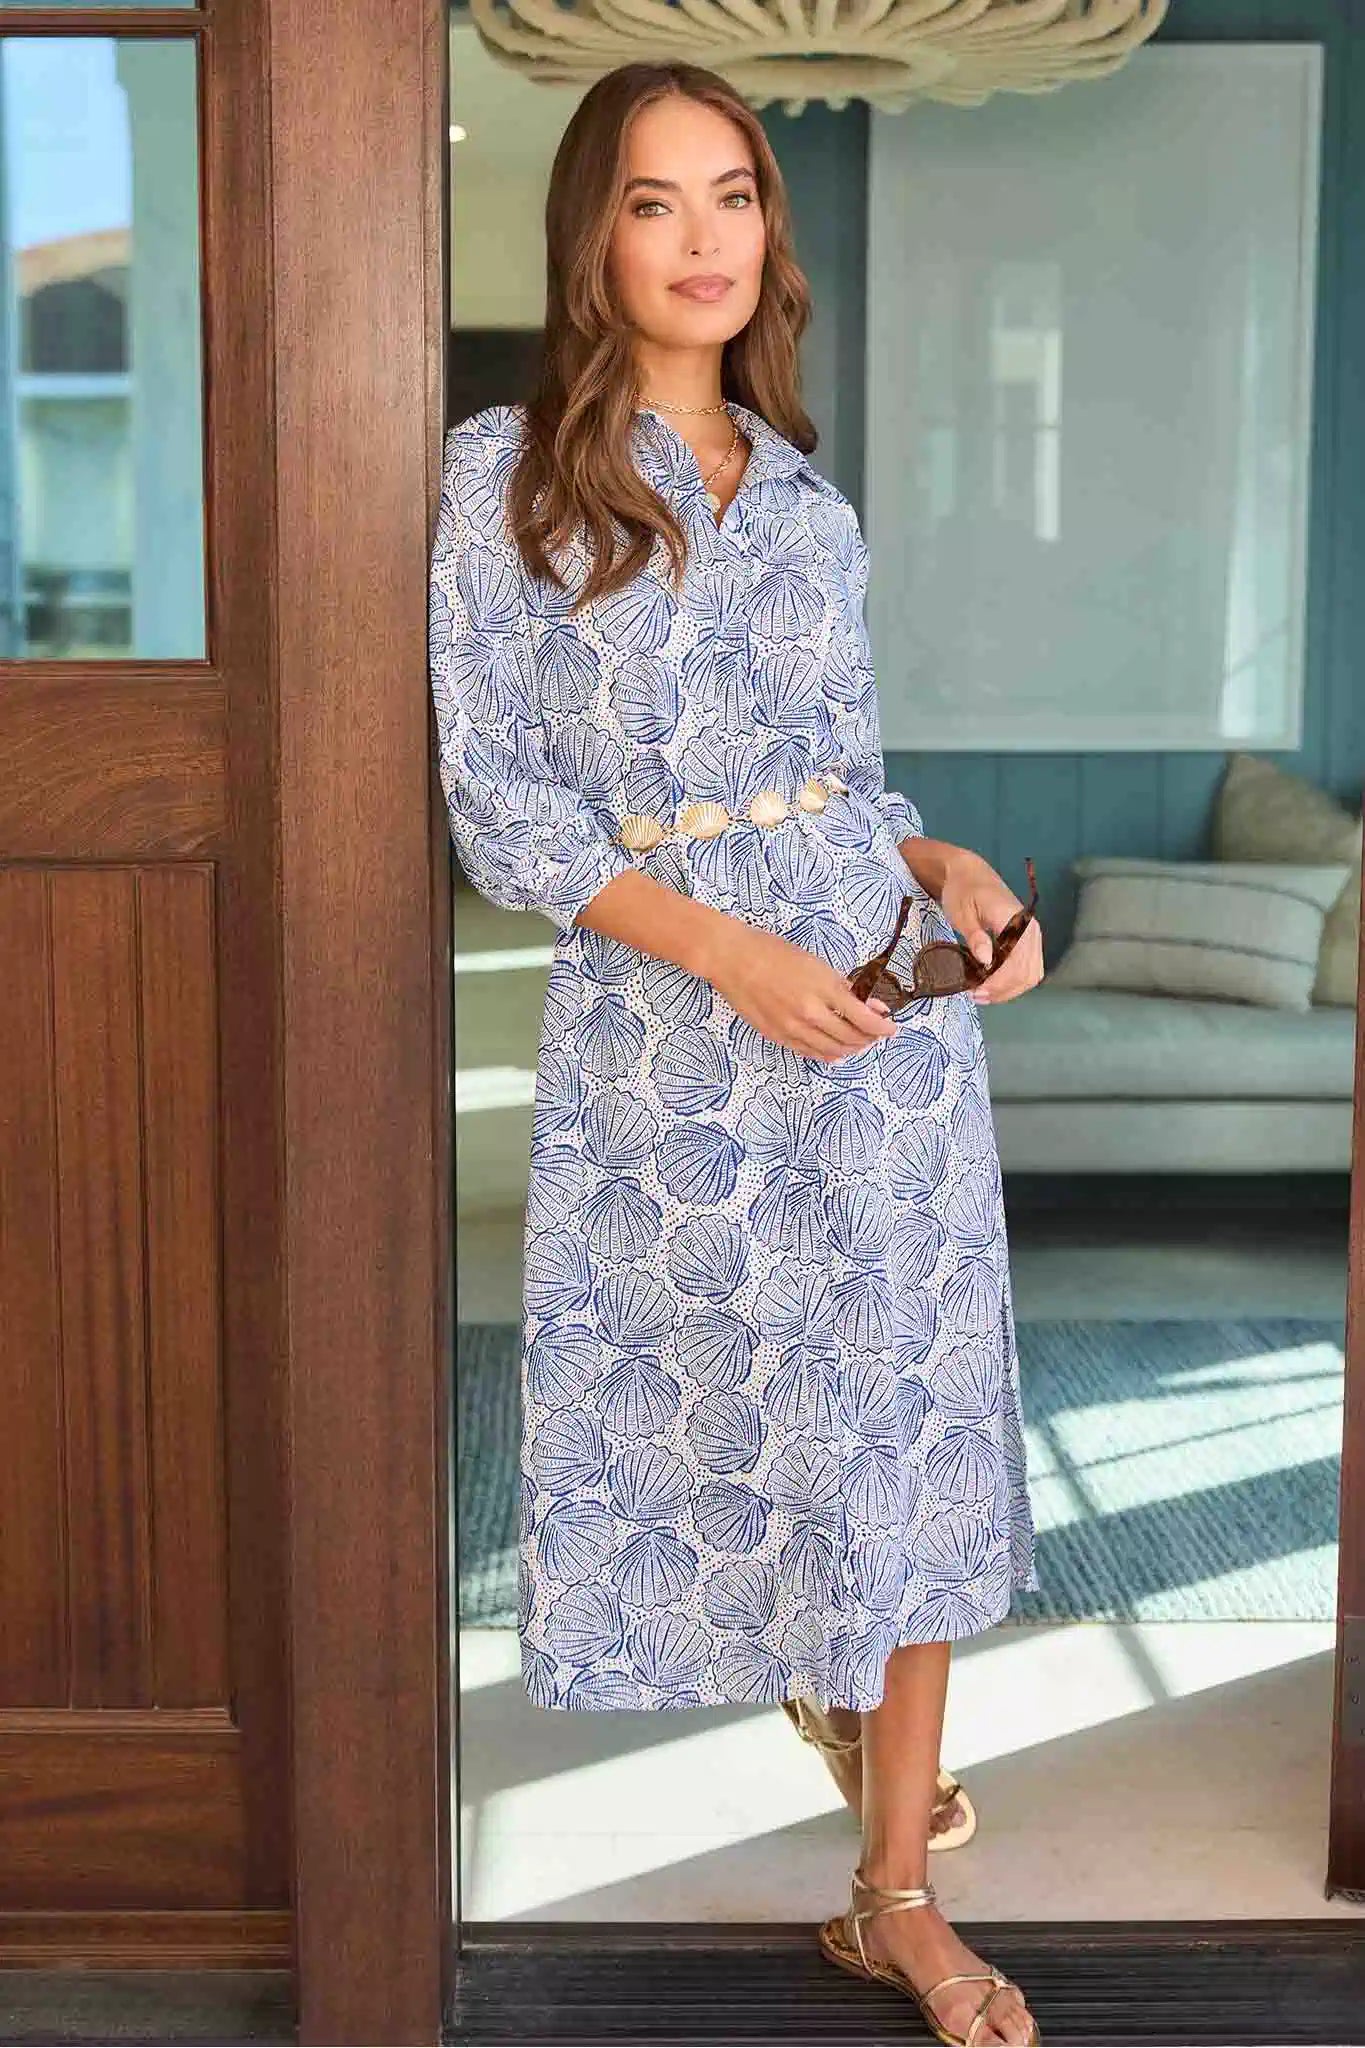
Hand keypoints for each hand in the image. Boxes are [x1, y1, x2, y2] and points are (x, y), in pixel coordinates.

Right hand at [703, 920, 897, 1060]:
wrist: (733, 960)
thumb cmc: (773, 953)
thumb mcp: (816, 963)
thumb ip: (845, 988)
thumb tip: (872, 1006)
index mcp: (824, 990)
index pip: (864, 1018)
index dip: (882, 1027)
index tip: (891, 1028)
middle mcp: (810, 1014)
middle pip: (851, 1038)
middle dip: (868, 1038)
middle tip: (875, 1034)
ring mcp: (792, 1028)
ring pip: (832, 1050)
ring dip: (850, 1049)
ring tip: (858, 1043)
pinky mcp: (777, 1036)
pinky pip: (809, 1052)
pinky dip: (827, 1055)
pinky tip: (835, 1052)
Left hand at [938, 851, 1043, 1004]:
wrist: (969, 874)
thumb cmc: (963, 891)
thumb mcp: (962, 913)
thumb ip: (975, 937)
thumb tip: (985, 961)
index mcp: (1017, 921)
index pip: (1017, 961)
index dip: (999, 982)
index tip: (977, 991)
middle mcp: (1030, 930)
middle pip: (1028, 972)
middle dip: (1003, 990)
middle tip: (976, 996)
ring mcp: (1031, 936)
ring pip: (1031, 974)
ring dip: (1009, 989)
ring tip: (983, 994)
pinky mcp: (1027, 941)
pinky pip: (1028, 968)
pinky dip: (1013, 982)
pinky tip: (993, 985)